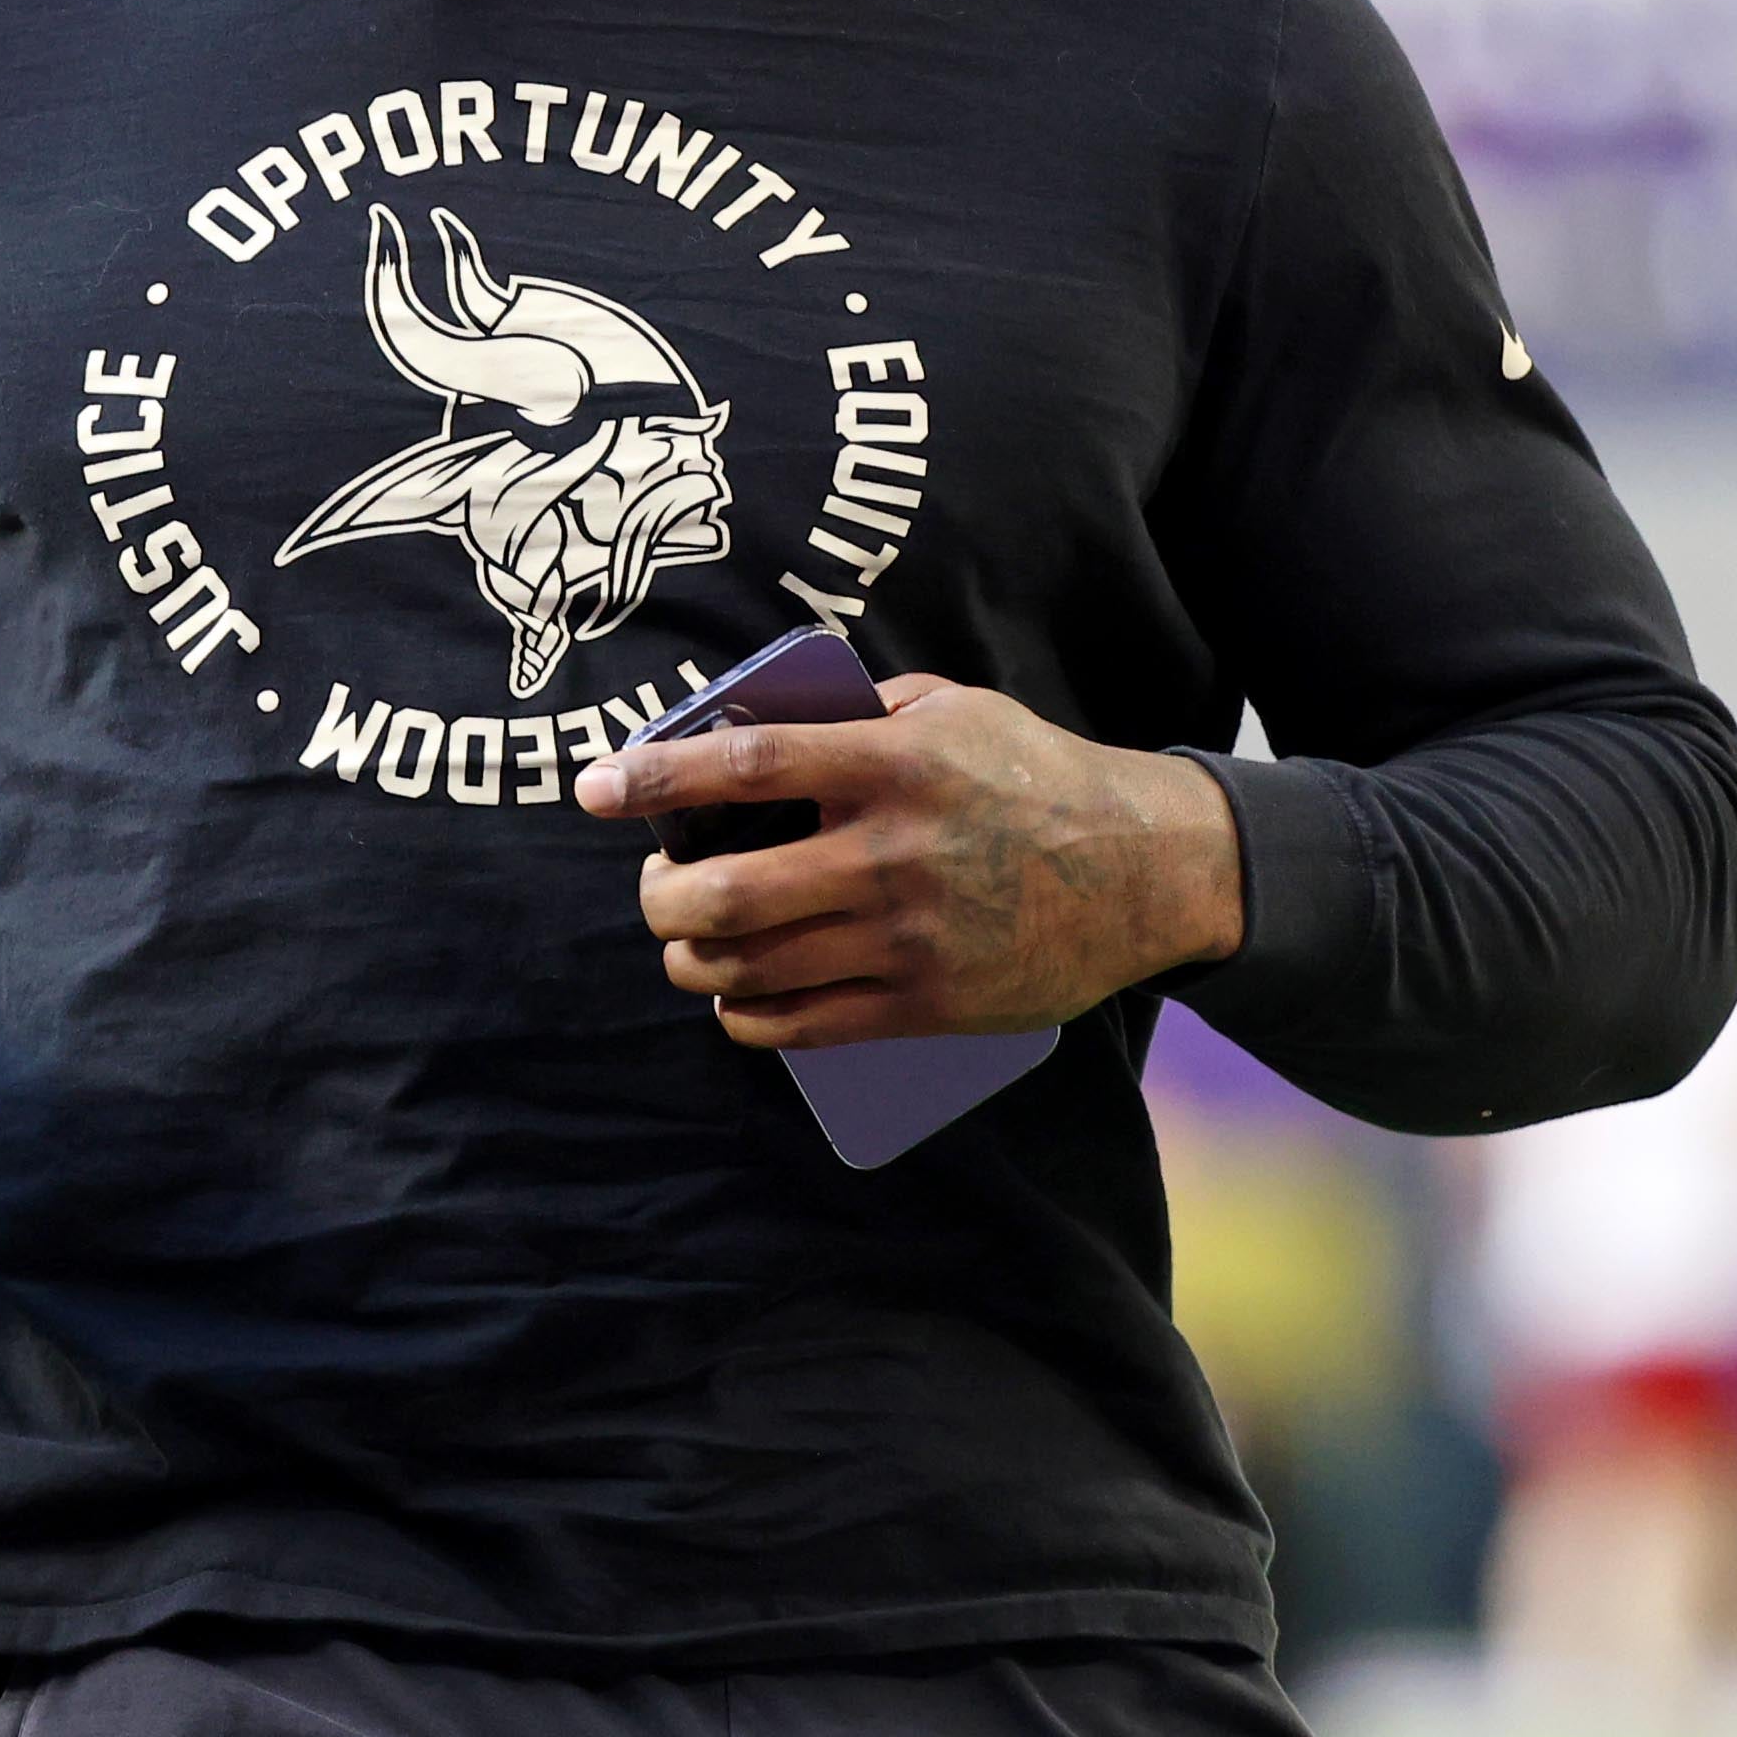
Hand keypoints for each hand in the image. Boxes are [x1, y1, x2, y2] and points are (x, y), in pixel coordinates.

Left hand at [573, 673, 1242, 1049]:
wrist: (1142, 871)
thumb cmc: (1033, 775)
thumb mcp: (953, 709)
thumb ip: (857, 711)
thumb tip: (752, 725)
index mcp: (893, 764)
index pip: (746, 766)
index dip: (656, 778)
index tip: (595, 787)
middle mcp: (891, 854)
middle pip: (726, 893)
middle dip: (659, 897)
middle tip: (655, 887)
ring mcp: (906, 939)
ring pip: (749, 968)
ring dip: (692, 957)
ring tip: (689, 938)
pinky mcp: (924, 1006)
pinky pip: (798, 1026)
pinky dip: (743, 1015)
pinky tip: (735, 995)